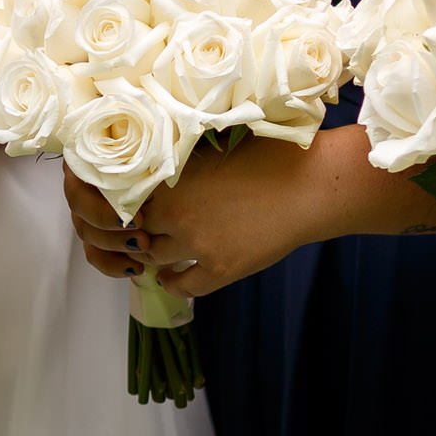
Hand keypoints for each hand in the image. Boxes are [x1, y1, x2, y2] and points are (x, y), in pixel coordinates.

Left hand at [65, 133, 342, 297]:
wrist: (308, 185)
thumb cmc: (269, 157)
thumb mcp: (213, 149)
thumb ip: (180, 164)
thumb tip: (153, 168)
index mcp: (171, 179)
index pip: (126, 201)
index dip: (129, 207)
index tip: (133, 209)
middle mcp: (175, 212)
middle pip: (138, 232)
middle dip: (140, 233)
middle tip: (144, 233)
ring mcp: (195, 243)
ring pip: (156, 259)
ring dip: (155, 258)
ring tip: (157, 255)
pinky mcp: (219, 268)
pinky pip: (182, 286)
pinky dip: (174, 284)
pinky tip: (175, 279)